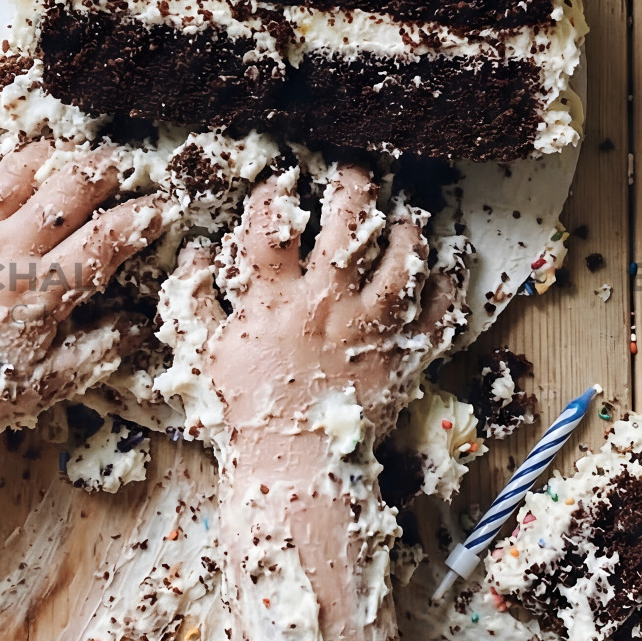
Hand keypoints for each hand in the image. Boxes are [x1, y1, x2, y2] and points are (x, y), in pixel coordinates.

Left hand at [0, 143, 163, 561]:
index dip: (140, 217)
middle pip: (67, 189)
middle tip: (117, 164)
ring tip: (60, 155)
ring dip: (45, 158)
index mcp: (42, 289)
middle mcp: (8, 249)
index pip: (106, 239)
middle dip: (101, 170)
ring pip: (16, 171)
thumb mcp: (47, 383)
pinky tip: (2, 170)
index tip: (161, 204)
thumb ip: (97, 351)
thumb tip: (138, 325)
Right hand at [175, 162, 463, 444]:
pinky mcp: (406, 354)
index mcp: (273, 299)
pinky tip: (448, 259)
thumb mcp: (202, 352)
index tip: (280, 181)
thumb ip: (193, 296)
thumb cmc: (244, 413)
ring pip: (404, 256)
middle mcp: (327, 303)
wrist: (295, 471)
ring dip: (406, 225)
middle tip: (355, 169)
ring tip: (402, 212)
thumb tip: (198, 248)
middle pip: (350, 220)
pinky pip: (440, 309)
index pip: (270, 224)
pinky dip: (448, 281)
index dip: (273, 193)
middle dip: (354, 180)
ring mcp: (373, 328)